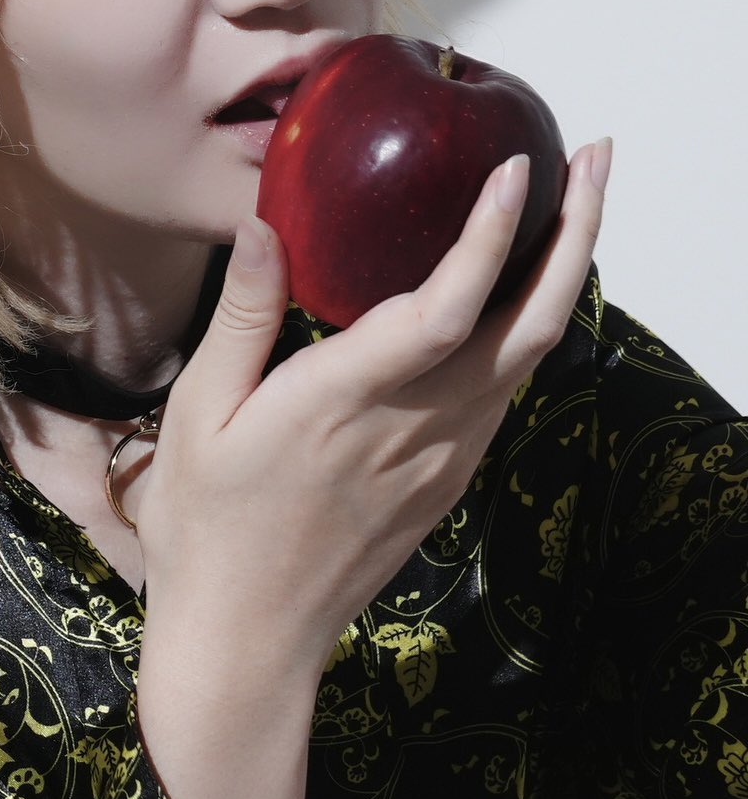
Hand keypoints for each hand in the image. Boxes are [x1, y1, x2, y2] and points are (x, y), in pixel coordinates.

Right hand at [135, 138, 611, 684]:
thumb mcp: (200, 413)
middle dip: (576, 238)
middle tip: (597, 158)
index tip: (520, 168)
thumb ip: (245, 316)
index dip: (490, 238)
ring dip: (563, 275)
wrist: (248, 639)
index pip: (443, 309)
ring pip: (531, 357)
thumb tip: (263, 224)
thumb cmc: (207, 524)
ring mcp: (444, 458)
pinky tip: (518, 291)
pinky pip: (507, 389)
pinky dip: (530, 325)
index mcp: (347, 401)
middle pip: (529, 326)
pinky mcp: (448, 479)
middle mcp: (416, 427)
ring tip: (574, 205)